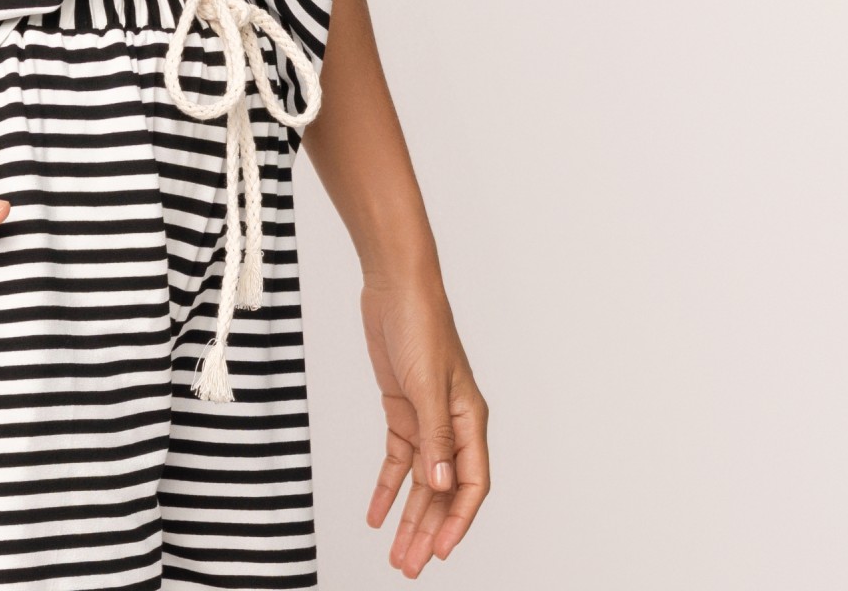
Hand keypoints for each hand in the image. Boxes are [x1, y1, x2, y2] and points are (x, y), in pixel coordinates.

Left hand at [359, 272, 491, 575]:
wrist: (395, 286)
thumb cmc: (421, 325)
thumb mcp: (427, 384)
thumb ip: (433, 436)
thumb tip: (440, 485)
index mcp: (470, 421)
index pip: (470, 485)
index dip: (456, 521)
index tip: (438, 552)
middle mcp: (452, 427)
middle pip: (443, 492)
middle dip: (428, 531)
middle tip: (410, 567)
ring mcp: (426, 420)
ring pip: (420, 482)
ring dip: (408, 518)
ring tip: (396, 555)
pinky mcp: (402, 411)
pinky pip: (397, 460)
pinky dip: (387, 488)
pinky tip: (377, 514)